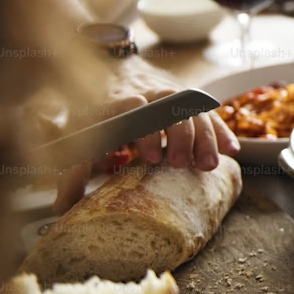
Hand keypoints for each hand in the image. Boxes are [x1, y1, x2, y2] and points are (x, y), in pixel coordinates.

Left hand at [54, 57, 239, 213]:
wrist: (114, 87)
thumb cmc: (97, 128)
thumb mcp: (78, 145)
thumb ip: (71, 173)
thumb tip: (62, 206)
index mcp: (119, 104)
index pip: (134, 107)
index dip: (145, 131)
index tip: (149, 157)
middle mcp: (149, 98)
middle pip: (171, 107)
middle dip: (178, 135)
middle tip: (179, 163)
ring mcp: (173, 101)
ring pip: (194, 110)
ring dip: (204, 138)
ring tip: (207, 165)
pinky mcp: (190, 109)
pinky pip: (210, 116)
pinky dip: (222, 133)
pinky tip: (232, 150)